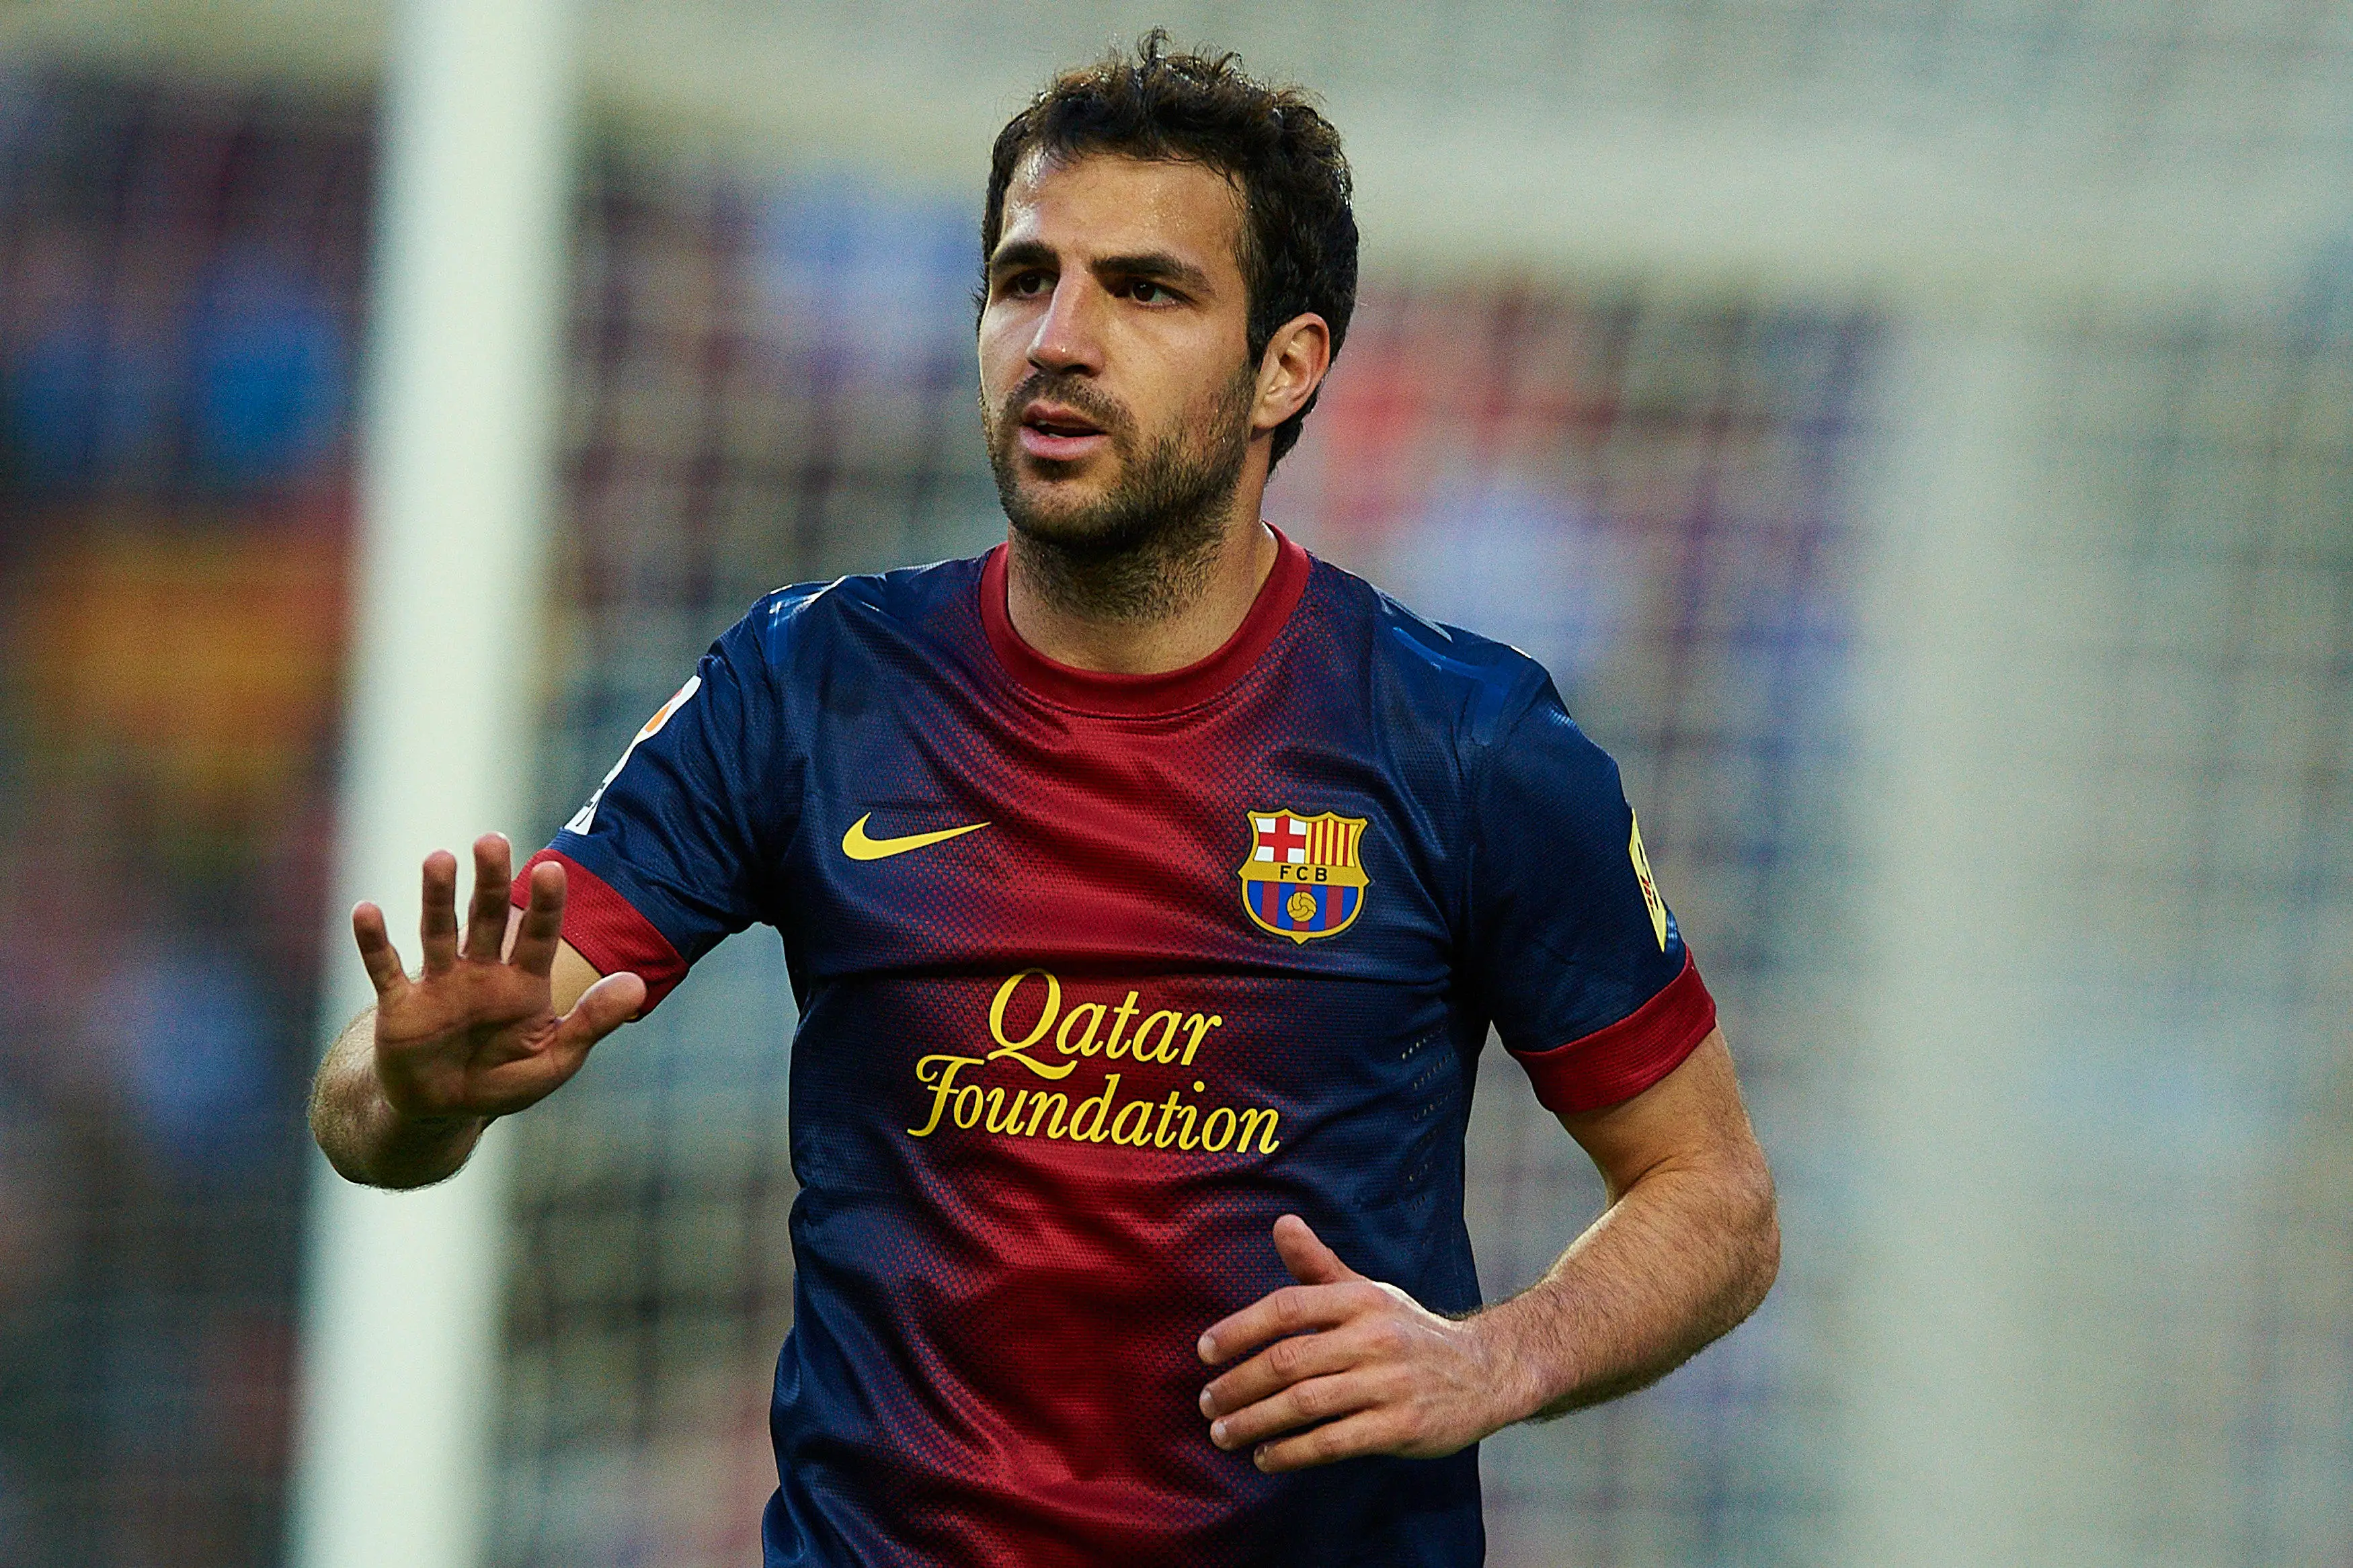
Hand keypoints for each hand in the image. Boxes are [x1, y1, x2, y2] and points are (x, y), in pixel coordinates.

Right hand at [352, 833, 643, 1128]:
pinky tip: (365, 910)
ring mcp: (439, 984)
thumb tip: (638, 986)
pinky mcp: (399, 1005)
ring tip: (438, 858)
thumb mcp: (554, 1059)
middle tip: (492, 840)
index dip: (546, 904)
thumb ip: (591, 1022)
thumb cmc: (503, 1080)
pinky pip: (384, 968)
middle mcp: (482, 972)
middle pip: (487, 917)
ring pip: (438, 931)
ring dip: (437, 896)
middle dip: (490, 881)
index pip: (539, 934)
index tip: (552, 868)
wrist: (443, 1111)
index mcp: (524, 982)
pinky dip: (374, 942)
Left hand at [1196, 1214, 1529, 1471]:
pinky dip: (1292, 1451)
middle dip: (1238, 1384)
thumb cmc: (1411, 1331)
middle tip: (1207, 1403)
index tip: (1204, 1351)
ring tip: (1223, 1433)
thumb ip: (1319, 1266)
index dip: (1239, 1329)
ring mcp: (1388, 1384)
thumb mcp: (1369, 1292)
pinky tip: (1265, 1456)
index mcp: (1361, 1300)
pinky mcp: (1400, 1427)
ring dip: (1254, 1422)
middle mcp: (1373, 1337)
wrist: (1486, 1372)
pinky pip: (1333, 1442)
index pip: (1287, 1307)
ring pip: (1304, 1404)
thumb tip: (1282, 1224)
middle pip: (1288, 1360)